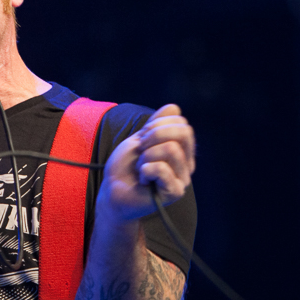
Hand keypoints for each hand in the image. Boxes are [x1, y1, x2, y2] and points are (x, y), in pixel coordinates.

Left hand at [96, 104, 195, 225]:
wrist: (113, 191)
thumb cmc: (126, 167)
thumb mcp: (140, 139)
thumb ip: (157, 124)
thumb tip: (174, 107)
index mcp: (181, 149)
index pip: (182, 123)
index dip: (157, 124)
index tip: (142, 139)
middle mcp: (186, 163)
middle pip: (184, 132)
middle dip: (155, 135)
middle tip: (141, 151)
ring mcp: (183, 178)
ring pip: (171, 149)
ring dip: (147, 156)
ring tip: (141, 168)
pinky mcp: (175, 192)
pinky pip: (162, 169)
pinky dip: (145, 170)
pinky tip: (143, 180)